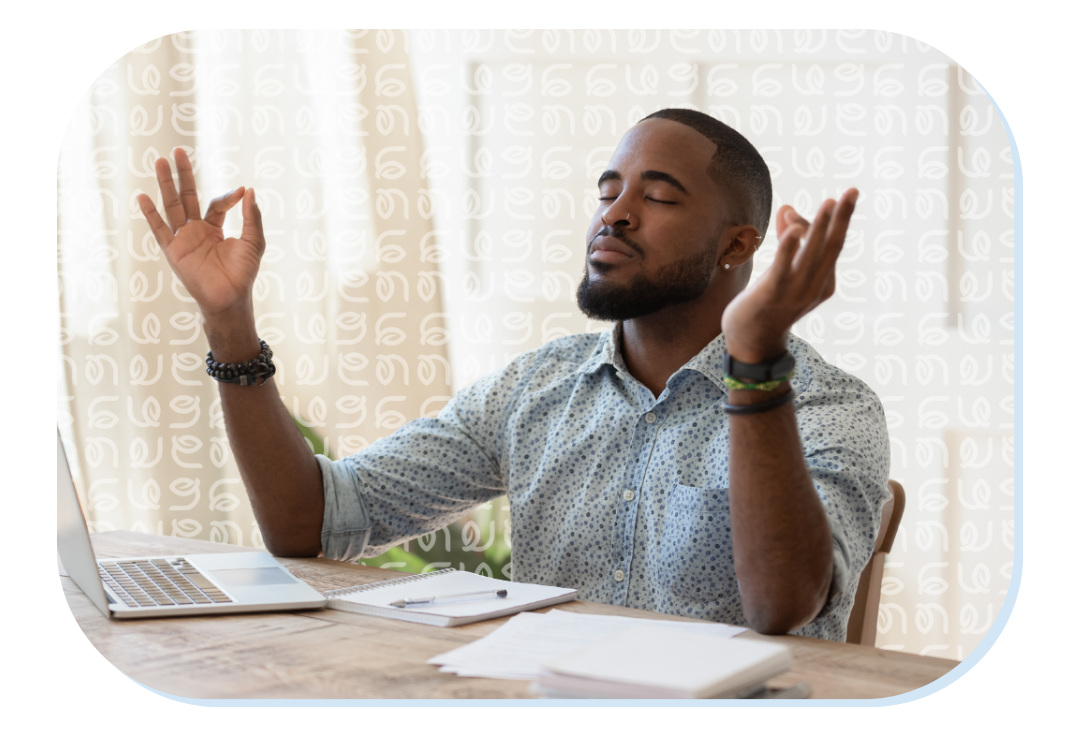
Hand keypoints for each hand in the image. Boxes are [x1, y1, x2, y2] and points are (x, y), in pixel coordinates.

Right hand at [136, 148, 264, 322]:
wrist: (230, 298)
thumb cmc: (243, 273)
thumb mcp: (253, 241)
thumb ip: (252, 217)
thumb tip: (249, 190)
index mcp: (214, 228)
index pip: (216, 204)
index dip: (228, 196)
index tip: (241, 193)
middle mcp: (196, 231)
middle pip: (187, 197)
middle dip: (183, 175)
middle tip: (179, 151)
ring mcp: (183, 239)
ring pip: (172, 206)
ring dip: (165, 184)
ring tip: (160, 161)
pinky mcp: (173, 250)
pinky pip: (159, 230)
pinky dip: (151, 214)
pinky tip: (143, 197)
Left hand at [721, 189, 858, 362]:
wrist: (752, 342)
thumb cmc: (769, 304)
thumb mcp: (782, 271)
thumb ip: (787, 241)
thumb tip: (786, 207)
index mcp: (824, 283)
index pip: (828, 246)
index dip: (819, 223)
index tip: (794, 213)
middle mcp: (815, 287)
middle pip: (832, 247)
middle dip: (843, 219)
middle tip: (853, 191)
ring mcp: (795, 292)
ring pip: (812, 255)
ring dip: (820, 227)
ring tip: (829, 202)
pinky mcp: (771, 293)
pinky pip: (783, 268)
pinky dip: (789, 248)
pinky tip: (793, 231)